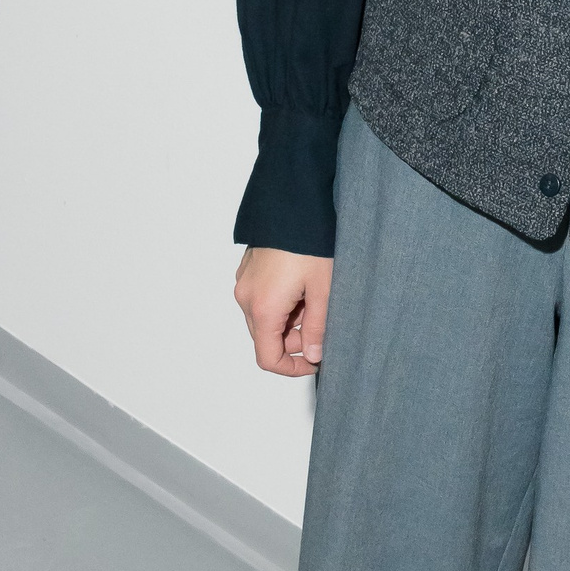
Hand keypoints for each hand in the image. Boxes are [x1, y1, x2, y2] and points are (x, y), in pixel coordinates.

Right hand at [234, 247, 332, 374]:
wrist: (294, 202)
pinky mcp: (249, 271)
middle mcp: (246, 298)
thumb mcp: (323, 289)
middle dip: (296, 340)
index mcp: (262, 308)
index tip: (315, 361)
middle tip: (324, 325)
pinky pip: (263, 299)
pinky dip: (283, 303)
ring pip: (266, 318)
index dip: (292, 368)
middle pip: (267, 338)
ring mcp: (245, 283)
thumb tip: (313, 355)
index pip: (267, 358)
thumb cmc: (309, 242)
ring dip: (291, 319)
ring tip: (317, 298)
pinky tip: (305, 285)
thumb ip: (317, 328)